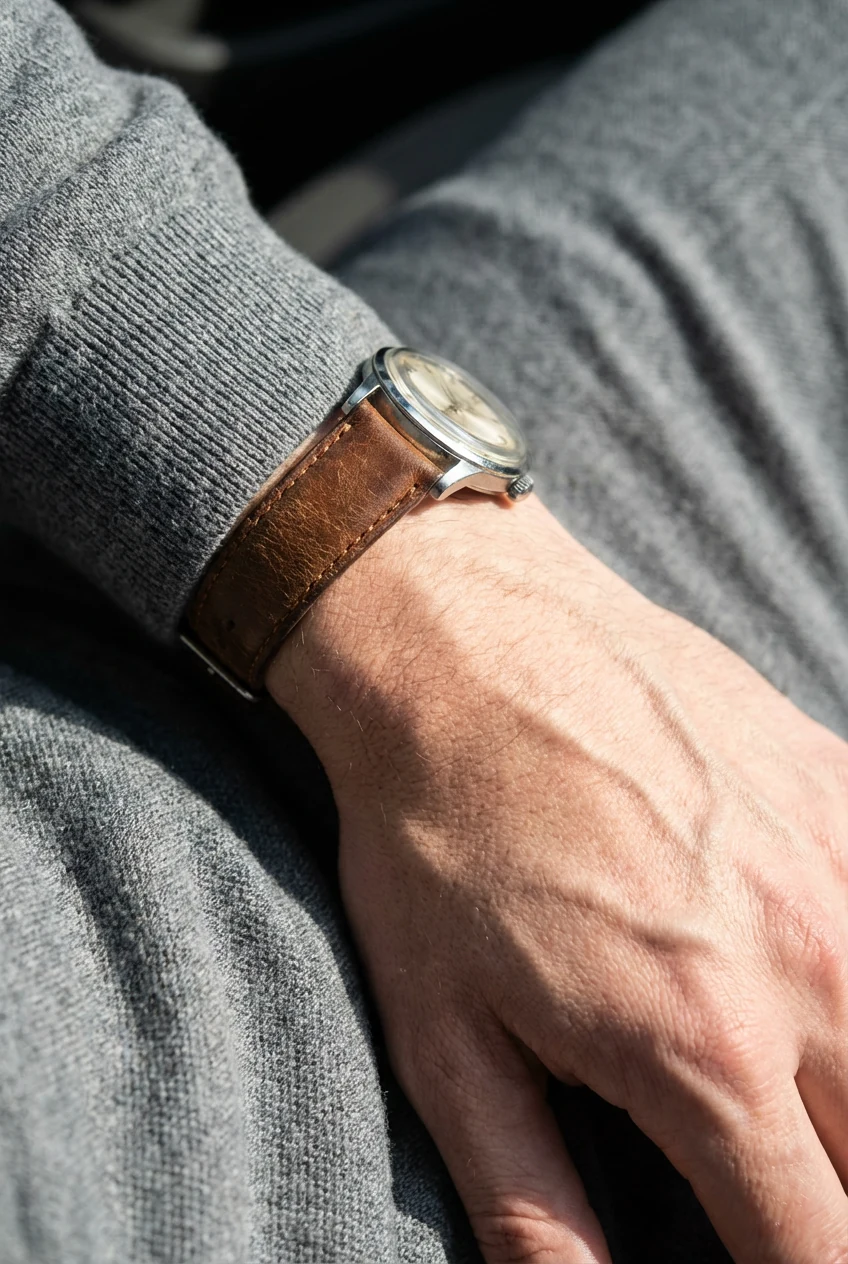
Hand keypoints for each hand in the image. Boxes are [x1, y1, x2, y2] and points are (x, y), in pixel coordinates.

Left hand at [267, 492, 847, 1263]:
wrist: (460, 642)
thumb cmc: (436, 835)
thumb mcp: (445, 1037)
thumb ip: (530, 1199)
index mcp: (706, 1048)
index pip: (817, 1247)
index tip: (759, 1248)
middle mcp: (809, 960)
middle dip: (832, 1187)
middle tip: (766, 1164)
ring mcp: (839, 860)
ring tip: (792, 1081)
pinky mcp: (837, 785)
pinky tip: (802, 952)